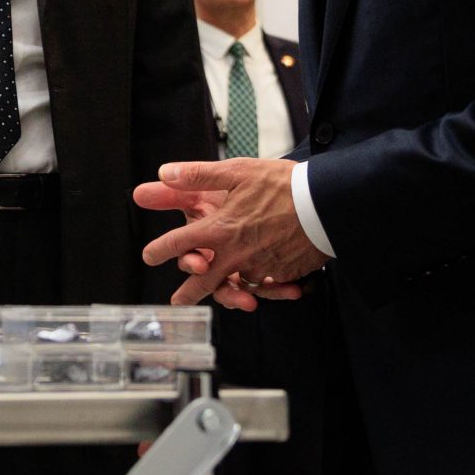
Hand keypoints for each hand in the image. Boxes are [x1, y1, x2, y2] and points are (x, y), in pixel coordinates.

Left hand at [136, 159, 327, 310]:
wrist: (325, 204)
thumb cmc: (281, 184)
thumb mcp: (237, 172)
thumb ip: (198, 176)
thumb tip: (164, 174)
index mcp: (220, 229)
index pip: (180, 243)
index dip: (160, 250)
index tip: (149, 256)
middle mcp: (236, 254)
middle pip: (205, 280)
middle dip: (190, 292)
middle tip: (179, 302)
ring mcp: (260, 267)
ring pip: (237, 284)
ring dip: (228, 292)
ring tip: (223, 296)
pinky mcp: (282, 273)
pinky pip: (266, 285)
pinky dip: (261, 288)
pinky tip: (259, 285)